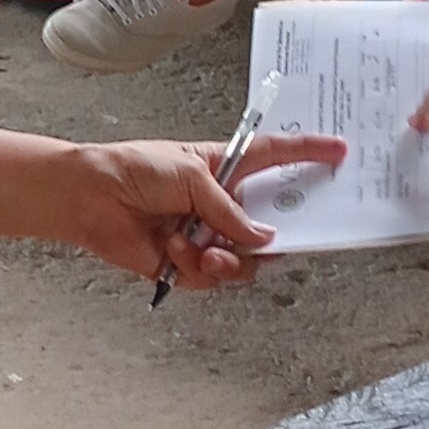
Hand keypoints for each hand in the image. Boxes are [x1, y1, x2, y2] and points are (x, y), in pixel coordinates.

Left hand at [66, 137, 343, 288]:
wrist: (89, 198)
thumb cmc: (134, 170)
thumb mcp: (192, 177)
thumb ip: (230, 211)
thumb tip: (262, 239)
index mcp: (224, 167)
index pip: (275, 157)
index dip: (307, 154)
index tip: (339, 152)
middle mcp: (221, 202)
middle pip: (269, 223)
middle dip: (272, 235)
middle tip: (269, 240)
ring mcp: (206, 234)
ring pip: (244, 259)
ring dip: (227, 259)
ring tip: (204, 250)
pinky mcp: (187, 263)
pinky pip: (212, 276)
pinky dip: (195, 266)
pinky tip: (173, 249)